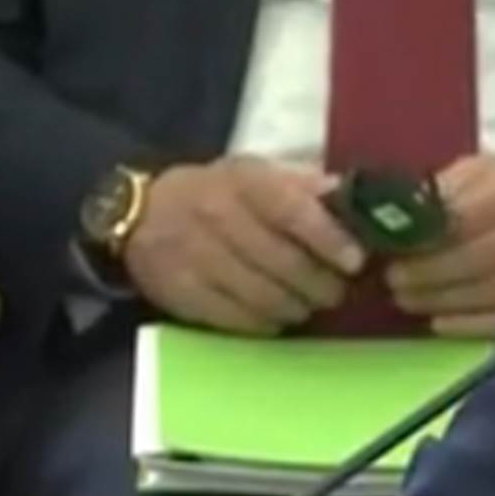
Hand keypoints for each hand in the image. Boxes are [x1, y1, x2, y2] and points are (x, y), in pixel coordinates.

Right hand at [123, 156, 364, 334]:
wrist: (139, 214)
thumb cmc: (216, 192)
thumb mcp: (255, 173)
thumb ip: (304, 184)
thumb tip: (349, 196)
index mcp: (243, 181)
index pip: (291, 211)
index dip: (328, 238)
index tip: (355, 261)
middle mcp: (217, 217)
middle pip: (282, 262)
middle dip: (321, 283)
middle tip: (338, 290)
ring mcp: (197, 259)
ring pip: (263, 296)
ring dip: (298, 306)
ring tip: (310, 303)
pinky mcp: (183, 294)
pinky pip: (237, 319)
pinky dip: (267, 322)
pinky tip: (278, 315)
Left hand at [386, 152, 494, 336]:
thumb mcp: (494, 168)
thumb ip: (451, 188)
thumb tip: (402, 214)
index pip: (461, 219)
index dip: (421, 239)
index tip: (390, 248)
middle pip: (474, 259)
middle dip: (425, 274)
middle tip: (393, 281)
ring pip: (489, 292)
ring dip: (441, 300)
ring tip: (409, 300)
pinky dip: (469, 325)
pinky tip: (441, 323)